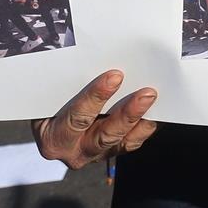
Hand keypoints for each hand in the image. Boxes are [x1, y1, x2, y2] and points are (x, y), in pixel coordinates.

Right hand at [33, 70, 158, 169]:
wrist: (47, 115)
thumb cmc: (47, 98)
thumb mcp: (48, 91)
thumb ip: (65, 81)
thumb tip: (86, 53)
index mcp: (52, 137)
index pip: (76, 118)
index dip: (96, 98)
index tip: (115, 76)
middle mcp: (73, 151)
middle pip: (104, 135)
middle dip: (127, 114)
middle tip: (147, 93)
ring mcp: (93, 154)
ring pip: (122, 141)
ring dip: (141, 120)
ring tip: (155, 99)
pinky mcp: (110, 152)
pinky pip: (131, 142)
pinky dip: (146, 126)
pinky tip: (160, 111)